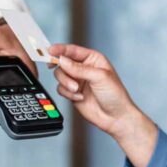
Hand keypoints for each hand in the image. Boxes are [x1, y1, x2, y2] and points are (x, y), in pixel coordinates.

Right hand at [49, 43, 157, 166]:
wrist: (115, 117)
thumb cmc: (115, 95)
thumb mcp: (99, 77)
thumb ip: (79, 69)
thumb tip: (62, 61)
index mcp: (93, 59)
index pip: (72, 50)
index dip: (60, 49)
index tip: (50, 51)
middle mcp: (83, 68)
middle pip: (62, 63)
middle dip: (65, 72)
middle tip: (71, 80)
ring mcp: (77, 80)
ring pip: (60, 76)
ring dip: (67, 84)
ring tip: (78, 91)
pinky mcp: (73, 92)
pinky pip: (61, 89)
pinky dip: (67, 93)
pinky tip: (80, 97)